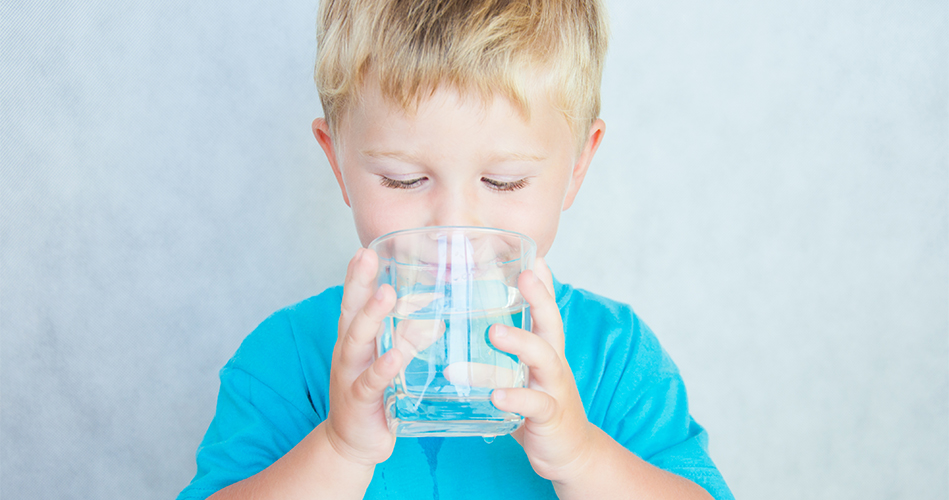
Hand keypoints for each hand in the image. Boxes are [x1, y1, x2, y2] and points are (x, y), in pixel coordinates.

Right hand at [323, 248, 402, 466]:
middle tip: (368, 257)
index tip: (365, 249)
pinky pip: (370, 383)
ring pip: (356, 341)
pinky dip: (382, 368)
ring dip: (371, 317)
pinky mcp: (359, 402)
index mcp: (355, 339)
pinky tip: (394, 356)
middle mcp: (348, 352)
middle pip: (350, 312)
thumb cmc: (374, 394)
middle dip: (359, 284)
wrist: (353, 442)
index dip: (358, 276)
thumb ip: (407, 338)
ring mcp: (350, 376)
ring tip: (386, 295)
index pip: (353, 301)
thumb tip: (438, 316)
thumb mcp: (389, 360)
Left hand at [488, 258, 596, 483]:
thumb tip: (488, 321)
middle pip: (552, 324)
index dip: (542, 284)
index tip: (533, 255)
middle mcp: (554, 364)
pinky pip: (533, 404)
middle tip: (522, 277)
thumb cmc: (540, 407)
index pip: (547, 310)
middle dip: (540, 298)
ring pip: (544, 359)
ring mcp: (554, 389)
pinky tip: (495, 395)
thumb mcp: (528, 373)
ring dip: (519, 343)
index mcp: (546, 351)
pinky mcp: (549, 417)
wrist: (570, 454)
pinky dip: (514, 397)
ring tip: (493, 332)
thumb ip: (512, 348)